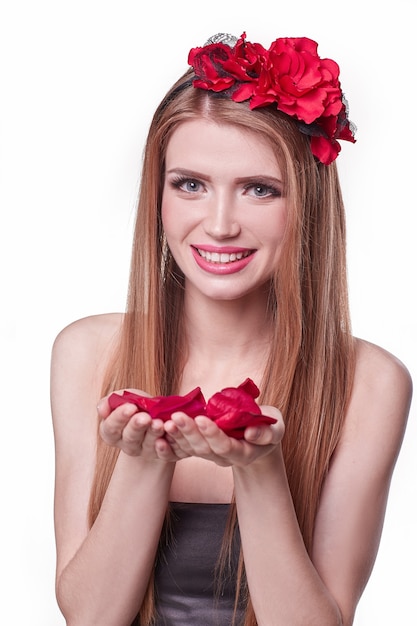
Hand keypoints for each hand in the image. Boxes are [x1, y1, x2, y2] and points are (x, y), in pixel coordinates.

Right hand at [97, 390, 177, 460]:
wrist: (159, 414)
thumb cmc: (137, 405)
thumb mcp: (124, 399)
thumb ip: (110, 402)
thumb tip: (101, 409)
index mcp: (112, 433)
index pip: (111, 428)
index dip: (119, 418)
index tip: (130, 407)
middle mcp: (127, 445)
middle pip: (129, 438)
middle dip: (137, 426)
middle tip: (145, 417)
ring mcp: (145, 451)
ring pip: (147, 445)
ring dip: (152, 433)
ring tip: (158, 423)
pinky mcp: (161, 454)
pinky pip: (163, 454)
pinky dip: (164, 448)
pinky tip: (165, 439)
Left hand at [163, 405, 283, 466]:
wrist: (258, 436)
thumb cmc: (268, 428)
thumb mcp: (275, 428)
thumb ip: (267, 432)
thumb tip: (252, 434)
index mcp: (243, 452)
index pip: (225, 446)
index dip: (213, 434)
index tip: (201, 419)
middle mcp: (224, 457)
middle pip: (204, 448)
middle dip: (189, 432)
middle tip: (176, 417)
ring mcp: (210, 454)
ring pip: (191, 449)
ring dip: (177, 436)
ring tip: (165, 421)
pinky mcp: (200, 448)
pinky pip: (183, 449)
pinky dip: (170, 443)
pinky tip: (158, 434)